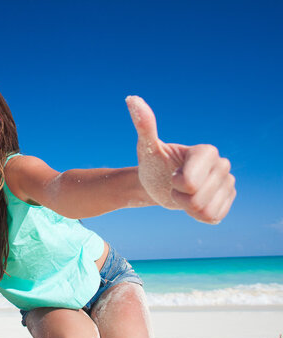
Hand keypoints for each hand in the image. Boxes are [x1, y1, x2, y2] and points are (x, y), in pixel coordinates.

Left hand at [126, 95, 235, 223]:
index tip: (171, 174)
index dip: (177, 183)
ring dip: (187, 207)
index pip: (191, 181)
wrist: (158, 184)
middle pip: (198, 197)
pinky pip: (213, 217)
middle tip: (174, 186)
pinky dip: (197, 216)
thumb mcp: (147, 147)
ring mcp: (227, 183)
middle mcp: (222, 165)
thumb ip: (144, 125)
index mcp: (207, 152)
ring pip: (205, 209)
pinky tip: (192, 204)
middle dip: (180, 197)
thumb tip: (131, 99)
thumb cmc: (153, 165)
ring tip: (183, 194)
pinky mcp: (227, 200)